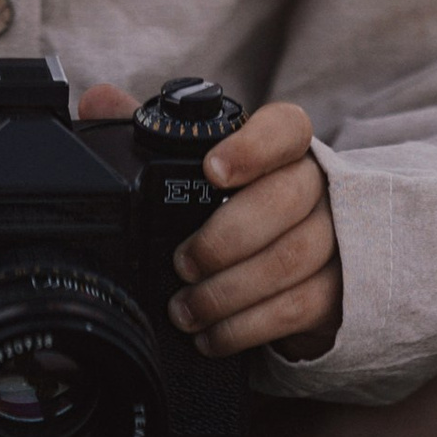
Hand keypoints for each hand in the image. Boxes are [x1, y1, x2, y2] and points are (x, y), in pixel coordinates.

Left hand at [157, 95, 340, 361]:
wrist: (295, 270)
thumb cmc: (237, 209)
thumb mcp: (196, 170)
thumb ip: (152, 132)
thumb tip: (98, 101)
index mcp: (284, 148)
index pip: (285, 128)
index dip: (253, 146)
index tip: (213, 170)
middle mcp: (317, 186)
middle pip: (286, 199)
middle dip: (225, 238)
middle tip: (182, 262)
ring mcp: (336, 238)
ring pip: (291, 258)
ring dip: (228, 291)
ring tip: (186, 309)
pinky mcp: (338, 289)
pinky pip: (298, 307)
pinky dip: (247, 327)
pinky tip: (213, 334)